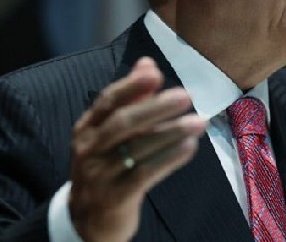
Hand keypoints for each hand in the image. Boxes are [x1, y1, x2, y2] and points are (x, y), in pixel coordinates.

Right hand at [68, 56, 205, 241]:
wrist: (87, 221)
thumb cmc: (106, 167)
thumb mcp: (109, 134)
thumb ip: (129, 99)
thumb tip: (147, 64)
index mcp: (86, 128)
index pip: (107, 101)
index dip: (131, 86)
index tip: (155, 73)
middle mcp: (89, 149)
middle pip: (123, 123)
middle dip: (155, 107)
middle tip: (185, 96)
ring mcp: (100, 174)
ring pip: (137, 149)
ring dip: (171, 133)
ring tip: (198, 122)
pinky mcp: (115, 197)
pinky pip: (145, 174)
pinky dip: (169, 158)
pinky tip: (189, 147)